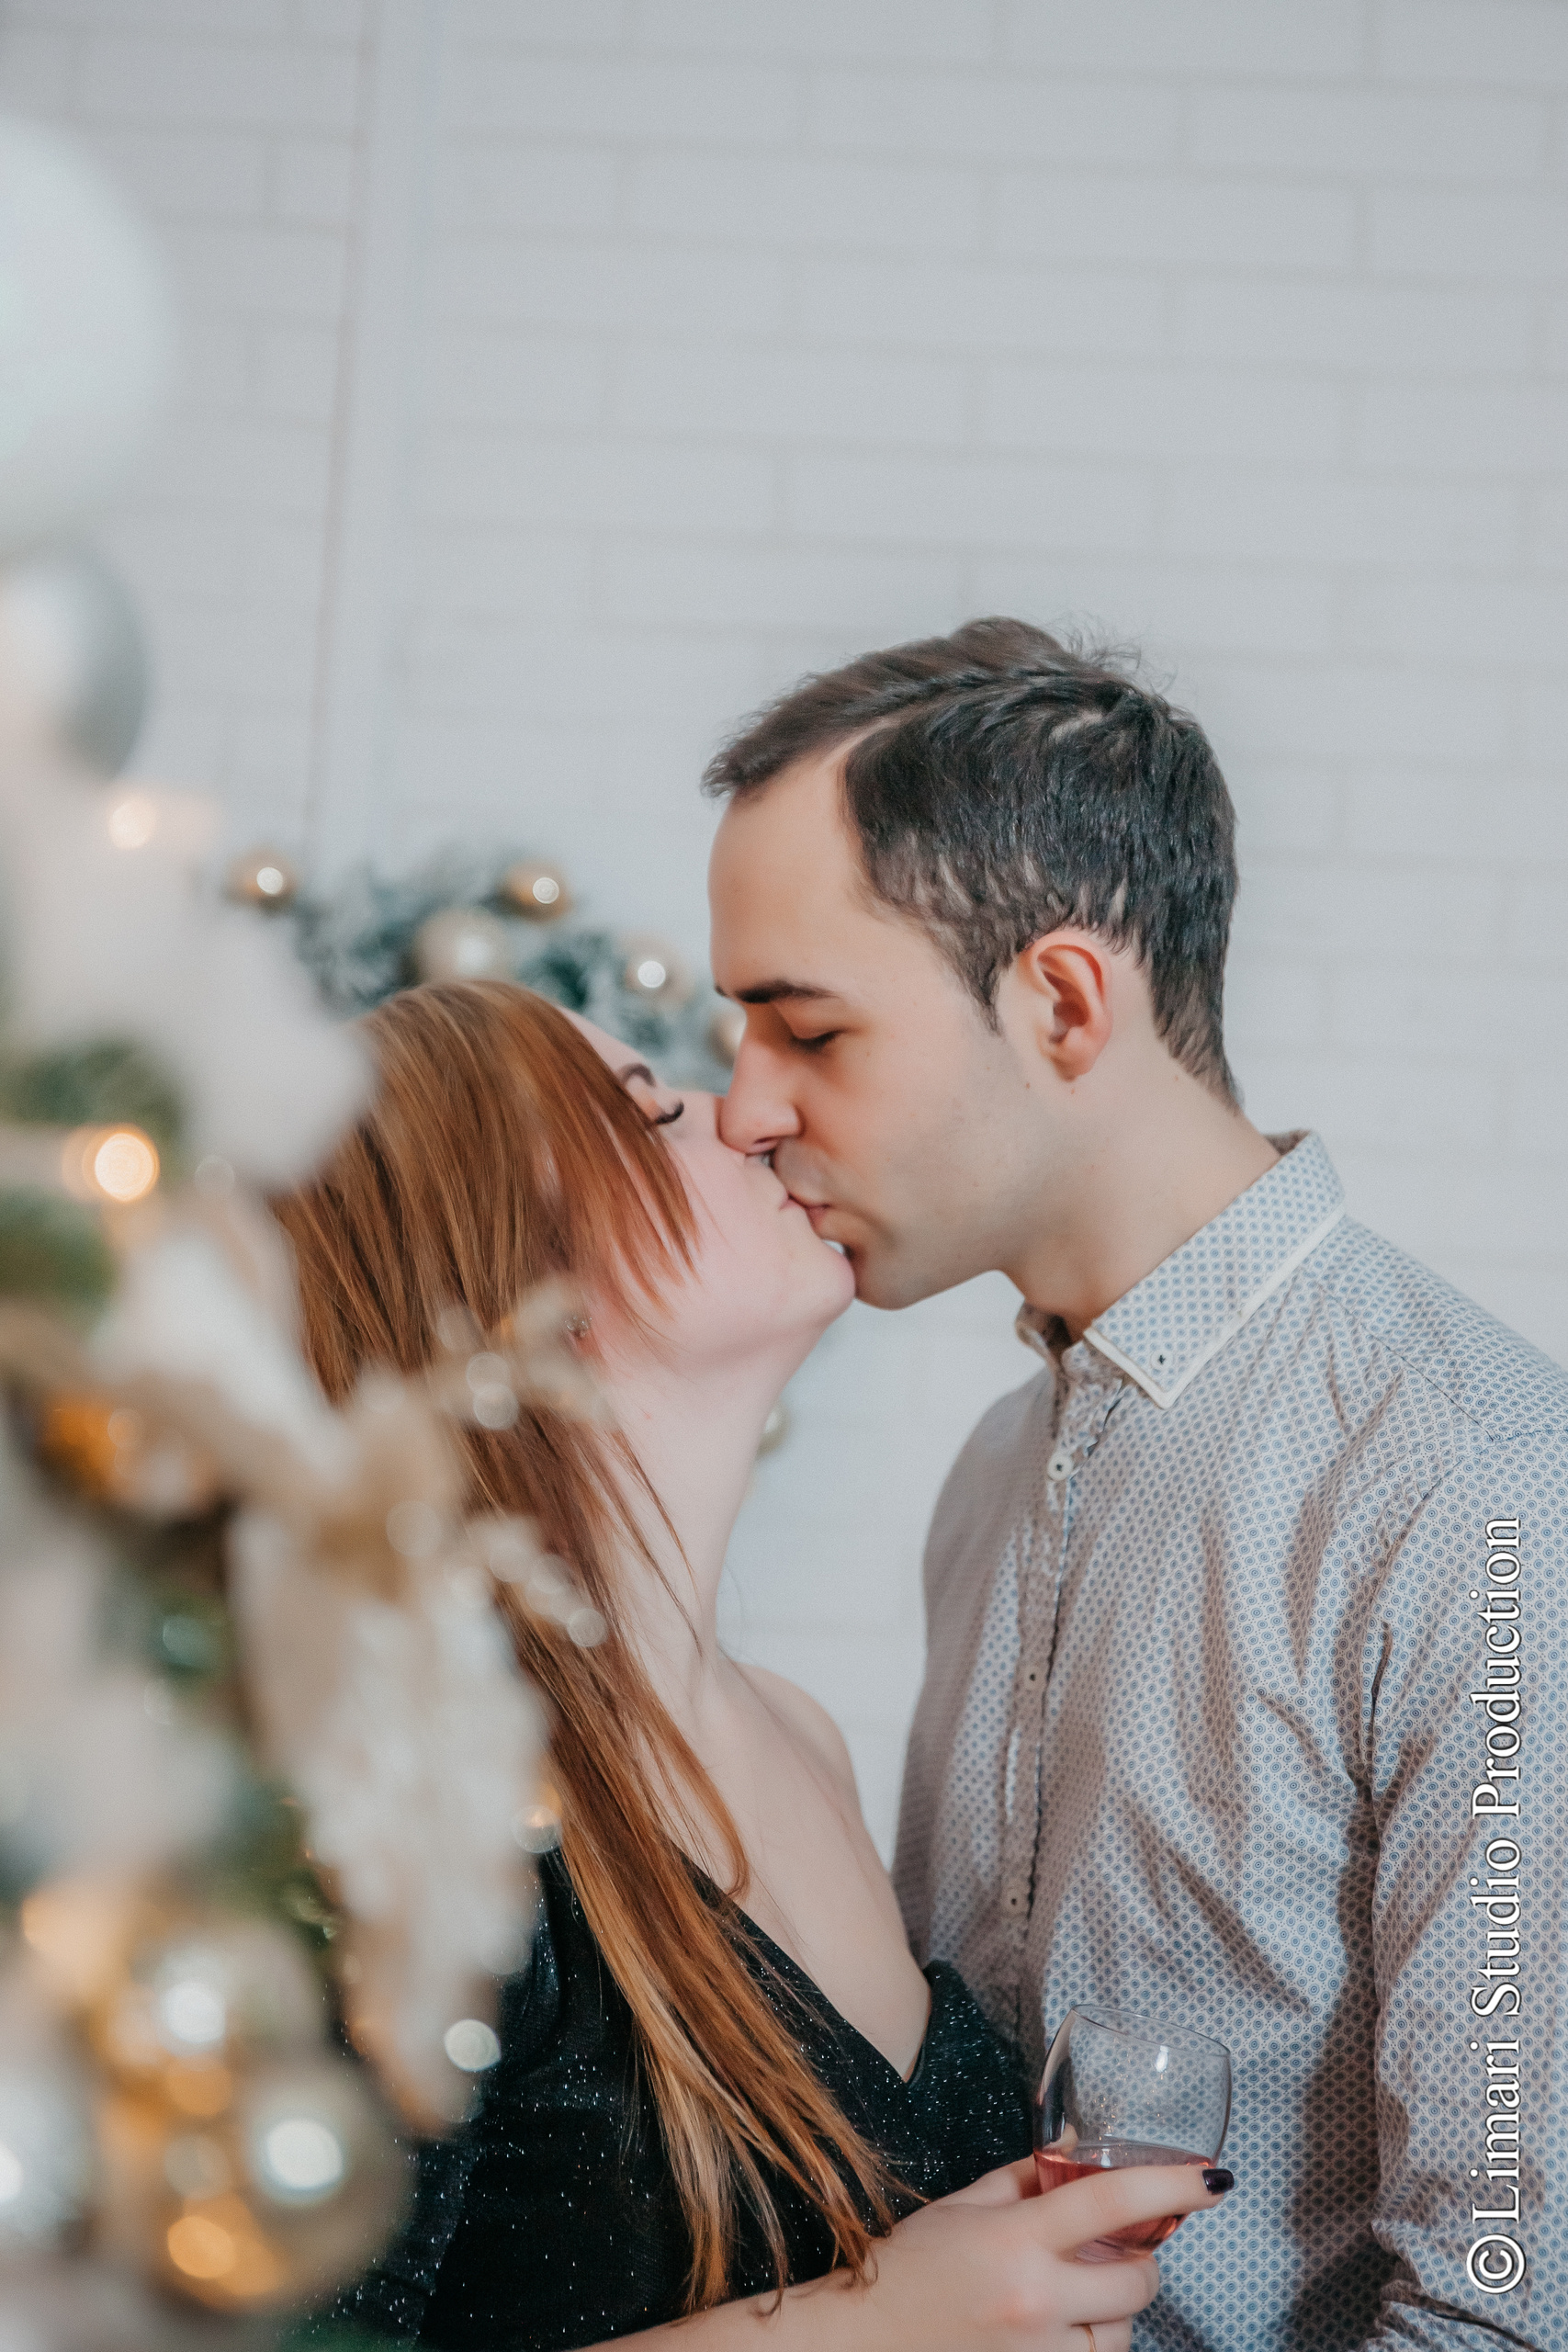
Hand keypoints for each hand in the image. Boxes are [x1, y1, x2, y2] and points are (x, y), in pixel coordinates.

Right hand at [791, 2154, 1231, 2351]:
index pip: (1110, 2202)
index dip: (1170, 2184)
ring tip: (1074, 2297)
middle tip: (1118, 2252)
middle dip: (1140, 2264)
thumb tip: (1075, 2153)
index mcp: (1015, 2240)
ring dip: (1112, 2313)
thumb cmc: (909, 2267)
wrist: (862, 2341)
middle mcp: (1035, 2300)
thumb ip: (1024, 2178)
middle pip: (1137, 2282)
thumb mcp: (964, 2205)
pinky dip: (1091, 2346)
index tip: (1214, 2178)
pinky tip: (1062, 2328)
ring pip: (1121, 2335)